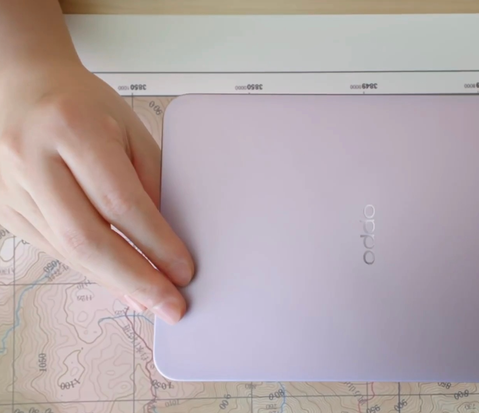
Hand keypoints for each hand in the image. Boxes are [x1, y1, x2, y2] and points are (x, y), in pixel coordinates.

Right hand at [0, 60, 193, 323]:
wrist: (21, 86)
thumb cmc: (81, 104)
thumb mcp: (130, 130)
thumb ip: (151, 182)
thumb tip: (167, 243)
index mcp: (73, 128)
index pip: (121, 201)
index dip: (156, 243)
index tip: (183, 269)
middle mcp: (33, 158)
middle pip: (87, 238)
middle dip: (136, 278)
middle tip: (170, 304)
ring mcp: (12, 186)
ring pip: (68, 251)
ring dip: (115, 281)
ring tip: (151, 299)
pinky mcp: (5, 208)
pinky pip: (54, 249)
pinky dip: (92, 269)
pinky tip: (119, 280)